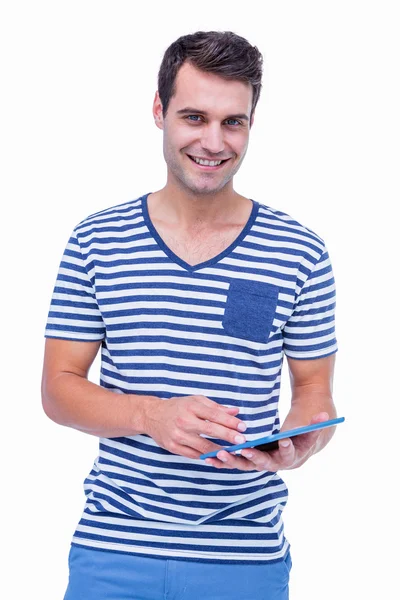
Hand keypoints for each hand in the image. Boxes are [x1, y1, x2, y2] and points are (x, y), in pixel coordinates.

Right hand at [142, 395, 246, 458]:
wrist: (152, 416)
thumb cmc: (178, 407)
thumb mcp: (195, 401)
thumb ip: (216, 407)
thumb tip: (235, 411)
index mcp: (191, 407)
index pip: (214, 415)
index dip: (230, 422)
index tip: (243, 427)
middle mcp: (184, 421)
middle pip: (210, 430)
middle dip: (228, 437)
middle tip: (243, 441)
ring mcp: (178, 436)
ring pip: (203, 446)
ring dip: (220, 450)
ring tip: (233, 452)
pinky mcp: (173, 448)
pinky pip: (194, 454)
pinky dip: (206, 456)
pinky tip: (216, 456)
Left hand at [204, 412, 329, 470]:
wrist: (296, 450)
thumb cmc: (302, 438)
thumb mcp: (310, 431)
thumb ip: (316, 424)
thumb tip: (325, 415)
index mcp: (290, 458)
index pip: (289, 453)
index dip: (287, 447)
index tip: (284, 440)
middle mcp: (274, 465)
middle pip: (264, 463)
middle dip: (254, 456)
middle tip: (245, 449)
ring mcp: (259, 465)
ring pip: (245, 465)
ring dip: (233, 460)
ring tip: (220, 453)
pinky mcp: (248, 463)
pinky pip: (234, 464)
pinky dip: (222, 462)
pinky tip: (209, 458)